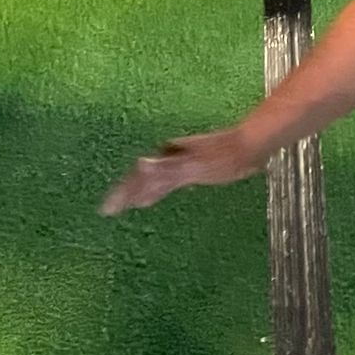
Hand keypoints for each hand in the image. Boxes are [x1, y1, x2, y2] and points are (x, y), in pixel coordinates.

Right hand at [100, 122, 263, 213]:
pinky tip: (160, 194)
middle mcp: (169, 159)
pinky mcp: (194, 167)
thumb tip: (139, 165)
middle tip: (109, 210)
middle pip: (141, 178)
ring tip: (130, 203)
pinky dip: (157, 190)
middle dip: (126, 193)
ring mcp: (181, 162)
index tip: (105, 210)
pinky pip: (167, 181)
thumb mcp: (194, 164)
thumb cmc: (223, 157)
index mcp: (167, 161)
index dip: (121, 194)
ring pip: (153, 179)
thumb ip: (166, 168)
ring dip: (139, 191)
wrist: (250, 145)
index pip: (137, 179)